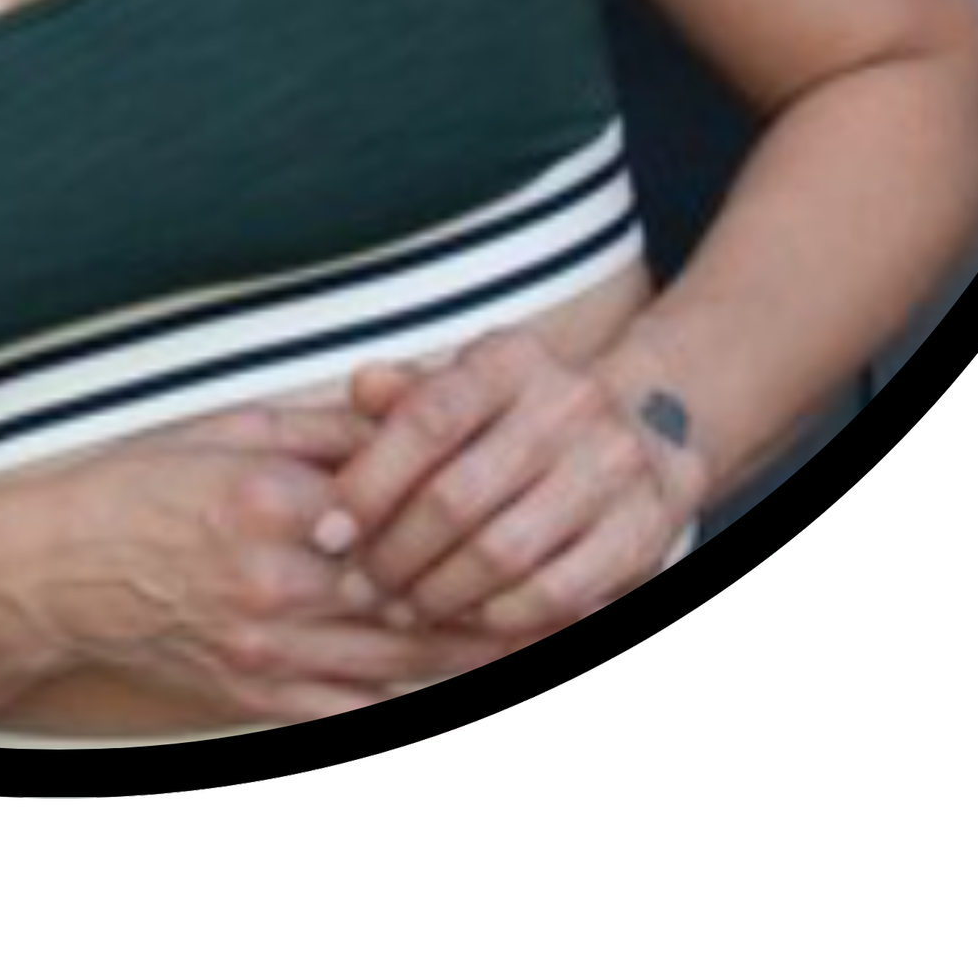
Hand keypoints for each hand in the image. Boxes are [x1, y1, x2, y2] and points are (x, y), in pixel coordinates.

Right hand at [0, 401, 512, 725]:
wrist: (53, 572)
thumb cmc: (135, 487)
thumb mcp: (226, 432)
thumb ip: (322, 433)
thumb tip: (402, 417)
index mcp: (270, 501)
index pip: (394, 508)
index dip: (463, 511)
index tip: (523, 503)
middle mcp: (275, 581)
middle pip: (411, 593)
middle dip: (490, 591)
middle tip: (565, 582)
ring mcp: (266, 649)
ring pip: (397, 660)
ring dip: (474, 653)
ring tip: (541, 639)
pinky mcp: (254, 695)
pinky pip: (352, 708)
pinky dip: (412, 700)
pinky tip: (459, 689)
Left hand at [319, 333, 709, 654]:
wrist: (647, 427)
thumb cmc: (521, 415)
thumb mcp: (466, 384)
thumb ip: (406, 394)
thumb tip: (362, 389)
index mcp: (511, 360)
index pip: (428, 419)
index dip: (369, 483)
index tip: (330, 533)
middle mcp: (568, 404)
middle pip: (458, 497)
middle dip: (394, 555)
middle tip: (360, 586)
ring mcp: (612, 468)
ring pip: (502, 554)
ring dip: (437, 594)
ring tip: (402, 607)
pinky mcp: (640, 531)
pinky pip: (554, 595)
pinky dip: (497, 617)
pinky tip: (465, 618)